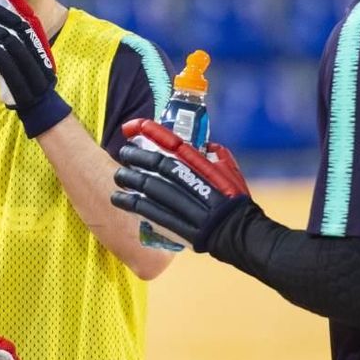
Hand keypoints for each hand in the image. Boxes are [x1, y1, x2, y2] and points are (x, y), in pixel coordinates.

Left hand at [110, 118, 251, 252]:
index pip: (172, 142)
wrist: (240, 232)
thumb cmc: (235, 199)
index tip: (132, 126)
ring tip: (118, 176)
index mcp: (203, 166)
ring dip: (129, 179)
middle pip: (156, 163)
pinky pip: (148, 211)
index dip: (150, 131)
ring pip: (148, 186)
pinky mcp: (177, 225)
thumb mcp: (229, 169)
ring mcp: (183, 203)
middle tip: (123, 152)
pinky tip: (118, 198)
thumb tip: (204, 145)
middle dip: (135, 156)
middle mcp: (191, 181)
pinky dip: (131, 203)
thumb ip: (214, 154)